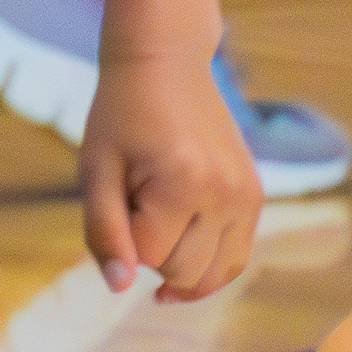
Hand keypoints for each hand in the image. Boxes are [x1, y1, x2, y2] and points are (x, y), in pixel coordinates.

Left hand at [78, 40, 264, 300]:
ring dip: (181, 267)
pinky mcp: (255, 196)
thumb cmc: (122, 116)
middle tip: (137, 205)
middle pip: (183, 272)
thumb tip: (120, 287)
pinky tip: (185, 252)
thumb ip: (104, 231)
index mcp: (183, 183)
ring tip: (159, 234)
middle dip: (151, 254)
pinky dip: (210, 265)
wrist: (167, 64)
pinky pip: (237, 257)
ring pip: (215, 274)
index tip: (117, 195)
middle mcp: (225, 194)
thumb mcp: (96, 170)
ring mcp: (247, 196)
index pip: (147, 258)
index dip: (121, 237)